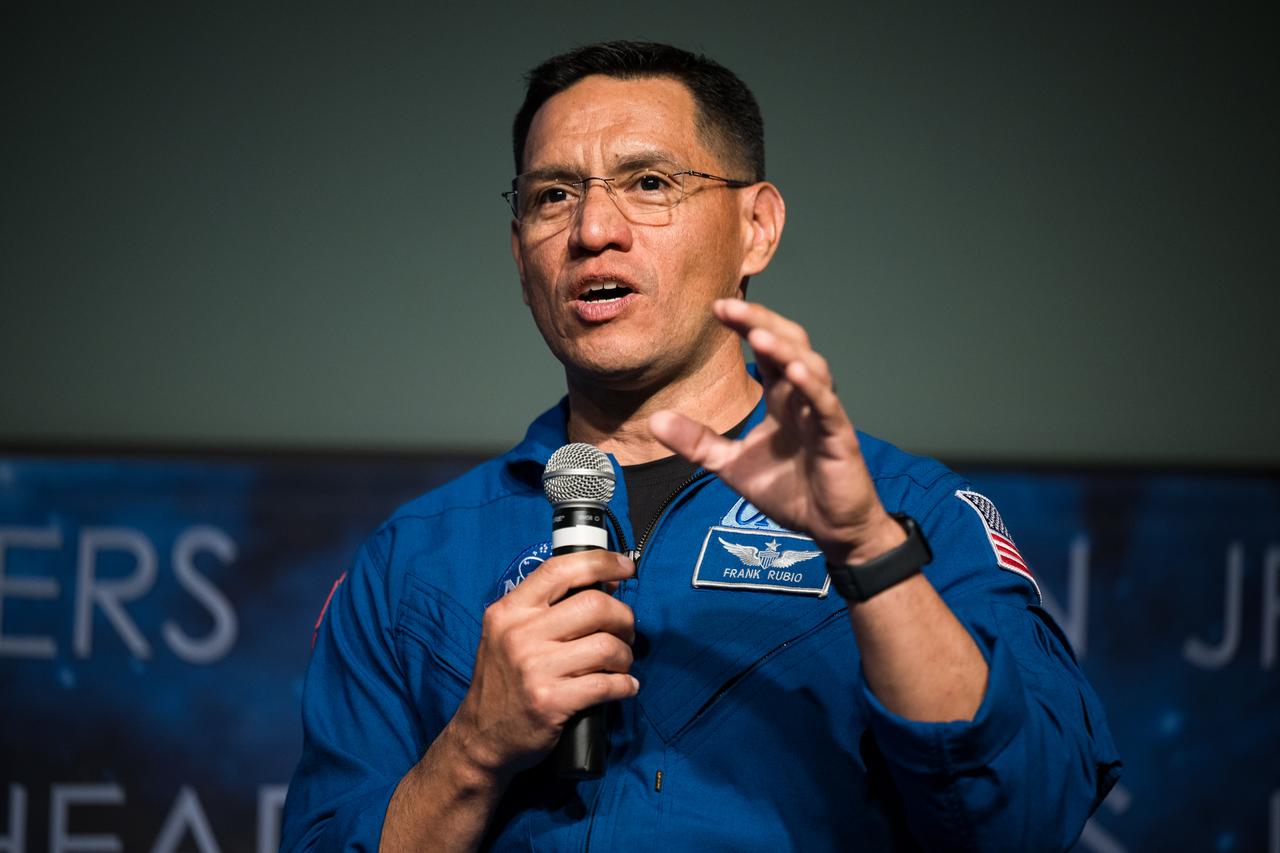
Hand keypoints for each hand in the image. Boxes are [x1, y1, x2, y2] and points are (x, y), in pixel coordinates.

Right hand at [450, 550, 637, 779]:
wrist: (480, 737)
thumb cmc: (503, 682)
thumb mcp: (510, 634)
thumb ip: (548, 607)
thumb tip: (605, 583)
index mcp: (510, 611)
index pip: (560, 569)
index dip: (601, 562)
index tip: (625, 568)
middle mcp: (519, 634)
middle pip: (594, 605)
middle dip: (623, 617)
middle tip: (625, 632)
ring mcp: (534, 668)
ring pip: (606, 645)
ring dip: (625, 656)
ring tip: (620, 665)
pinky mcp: (550, 702)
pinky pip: (607, 684)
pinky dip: (625, 685)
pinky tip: (624, 688)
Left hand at [649, 299, 903, 564]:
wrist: (829, 529)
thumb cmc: (790, 491)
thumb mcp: (730, 465)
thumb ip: (697, 442)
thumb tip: (655, 421)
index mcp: (782, 398)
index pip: (765, 350)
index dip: (746, 325)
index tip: (716, 308)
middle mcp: (804, 397)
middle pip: (789, 344)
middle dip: (762, 323)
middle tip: (730, 307)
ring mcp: (823, 414)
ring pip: (811, 368)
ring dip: (785, 350)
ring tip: (759, 336)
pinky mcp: (838, 437)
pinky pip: (826, 406)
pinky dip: (812, 388)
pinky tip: (796, 373)